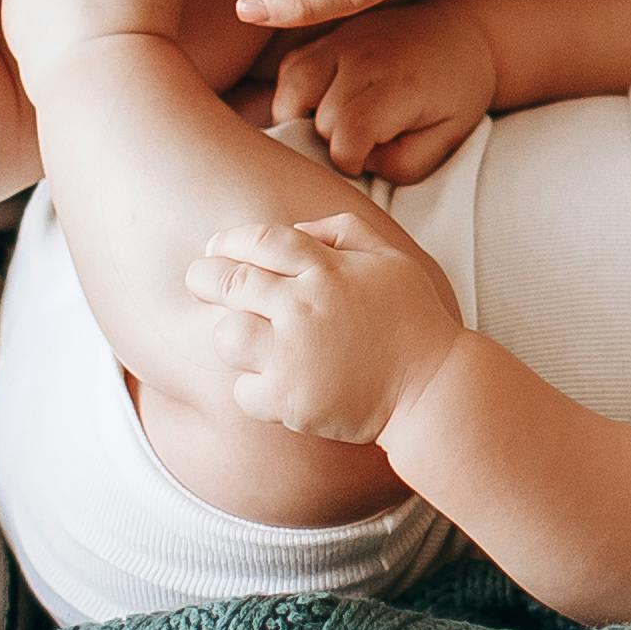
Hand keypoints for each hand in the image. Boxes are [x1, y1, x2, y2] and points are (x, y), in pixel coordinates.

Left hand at [188, 212, 463, 445]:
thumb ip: (344, 230)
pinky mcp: (290, 401)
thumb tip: (297, 228)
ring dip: (230, 335)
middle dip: (204, 277)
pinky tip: (271, 383)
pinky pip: (243, 391)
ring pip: (227, 336)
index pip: (261, 241)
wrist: (432, 388)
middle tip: (198, 280)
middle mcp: (305, 308)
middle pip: (230, 282)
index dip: (230, 241)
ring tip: (242, 338)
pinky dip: (252, 388)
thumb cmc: (412, 320)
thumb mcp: (391, 258)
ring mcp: (294, 356)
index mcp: (328, 270)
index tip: (216, 247)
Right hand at [268, 0, 498, 183]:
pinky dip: (294, 92)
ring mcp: (341, 40)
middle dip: (331, 142)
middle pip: (316, 118)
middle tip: (358, 141)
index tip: (363, 163)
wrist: (463, 33)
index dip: (348, 162)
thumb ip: (401, 164)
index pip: (348, 134)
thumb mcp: (445, 140)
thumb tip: (355, 165)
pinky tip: (320, 103)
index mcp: (399, 84)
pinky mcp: (326, 34)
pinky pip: (290, 69)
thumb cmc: (456, 93)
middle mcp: (364, 56)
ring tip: (330, 126)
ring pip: (290, 90)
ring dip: (300, 117)